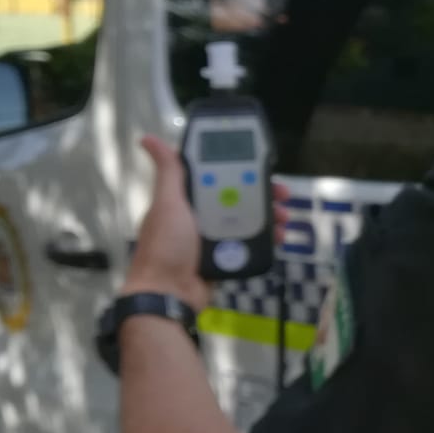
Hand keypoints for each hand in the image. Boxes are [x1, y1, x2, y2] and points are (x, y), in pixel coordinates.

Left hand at [123, 135, 290, 312]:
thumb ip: (169, 172)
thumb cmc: (166, 245)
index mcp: (186, 198)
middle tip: (283, 195)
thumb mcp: (168, 204)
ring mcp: (214, 236)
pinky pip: (249, 242)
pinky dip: (266, 238)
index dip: (241, 168)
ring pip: (248, 218)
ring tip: (284, 219)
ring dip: (269, 216)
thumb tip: (148, 138)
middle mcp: (201, 214)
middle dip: (263, 193)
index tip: (262, 165)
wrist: (168, 294)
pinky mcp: (224, 255)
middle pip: (239, 196)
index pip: (218, 176)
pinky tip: (279, 236)